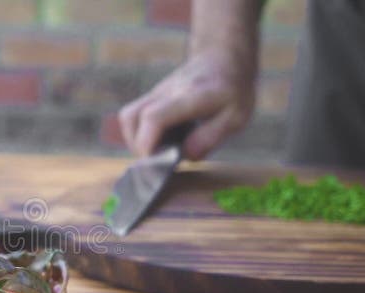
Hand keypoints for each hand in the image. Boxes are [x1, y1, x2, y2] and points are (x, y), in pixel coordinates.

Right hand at [119, 50, 255, 160]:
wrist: (223, 58)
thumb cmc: (233, 89)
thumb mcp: (236, 117)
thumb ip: (210, 137)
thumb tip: (185, 156)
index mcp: (191, 96)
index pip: (153, 118)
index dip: (147, 144)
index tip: (155, 163)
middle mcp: (167, 92)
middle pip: (131, 117)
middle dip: (137, 145)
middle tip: (156, 160)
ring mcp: (156, 93)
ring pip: (128, 116)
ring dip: (134, 139)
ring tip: (155, 152)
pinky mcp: (152, 97)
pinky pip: (134, 116)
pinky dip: (139, 133)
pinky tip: (158, 141)